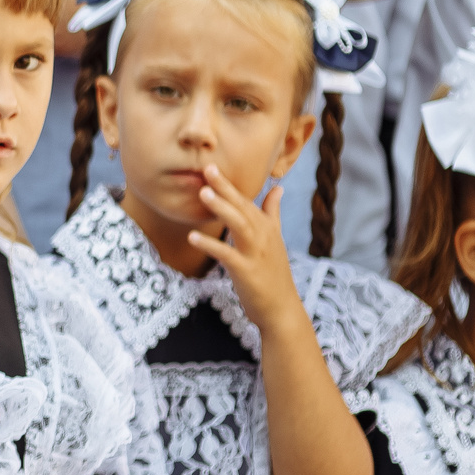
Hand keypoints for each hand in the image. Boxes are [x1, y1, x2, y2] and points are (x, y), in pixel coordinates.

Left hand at [188, 165, 307, 333]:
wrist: (281, 308)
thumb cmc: (273, 273)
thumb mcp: (274, 239)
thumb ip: (272, 212)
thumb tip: (277, 187)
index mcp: (267, 228)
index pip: (247, 201)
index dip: (229, 184)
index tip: (211, 166)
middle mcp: (263, 237)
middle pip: (243, 208)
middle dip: (225, 188)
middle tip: (207, 169)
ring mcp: (256, 254)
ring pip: (239, 225)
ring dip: (221, 209)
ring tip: (203, 194)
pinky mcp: (247, 272)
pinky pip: (227, 255)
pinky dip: (210, 245)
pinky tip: (192, 237)